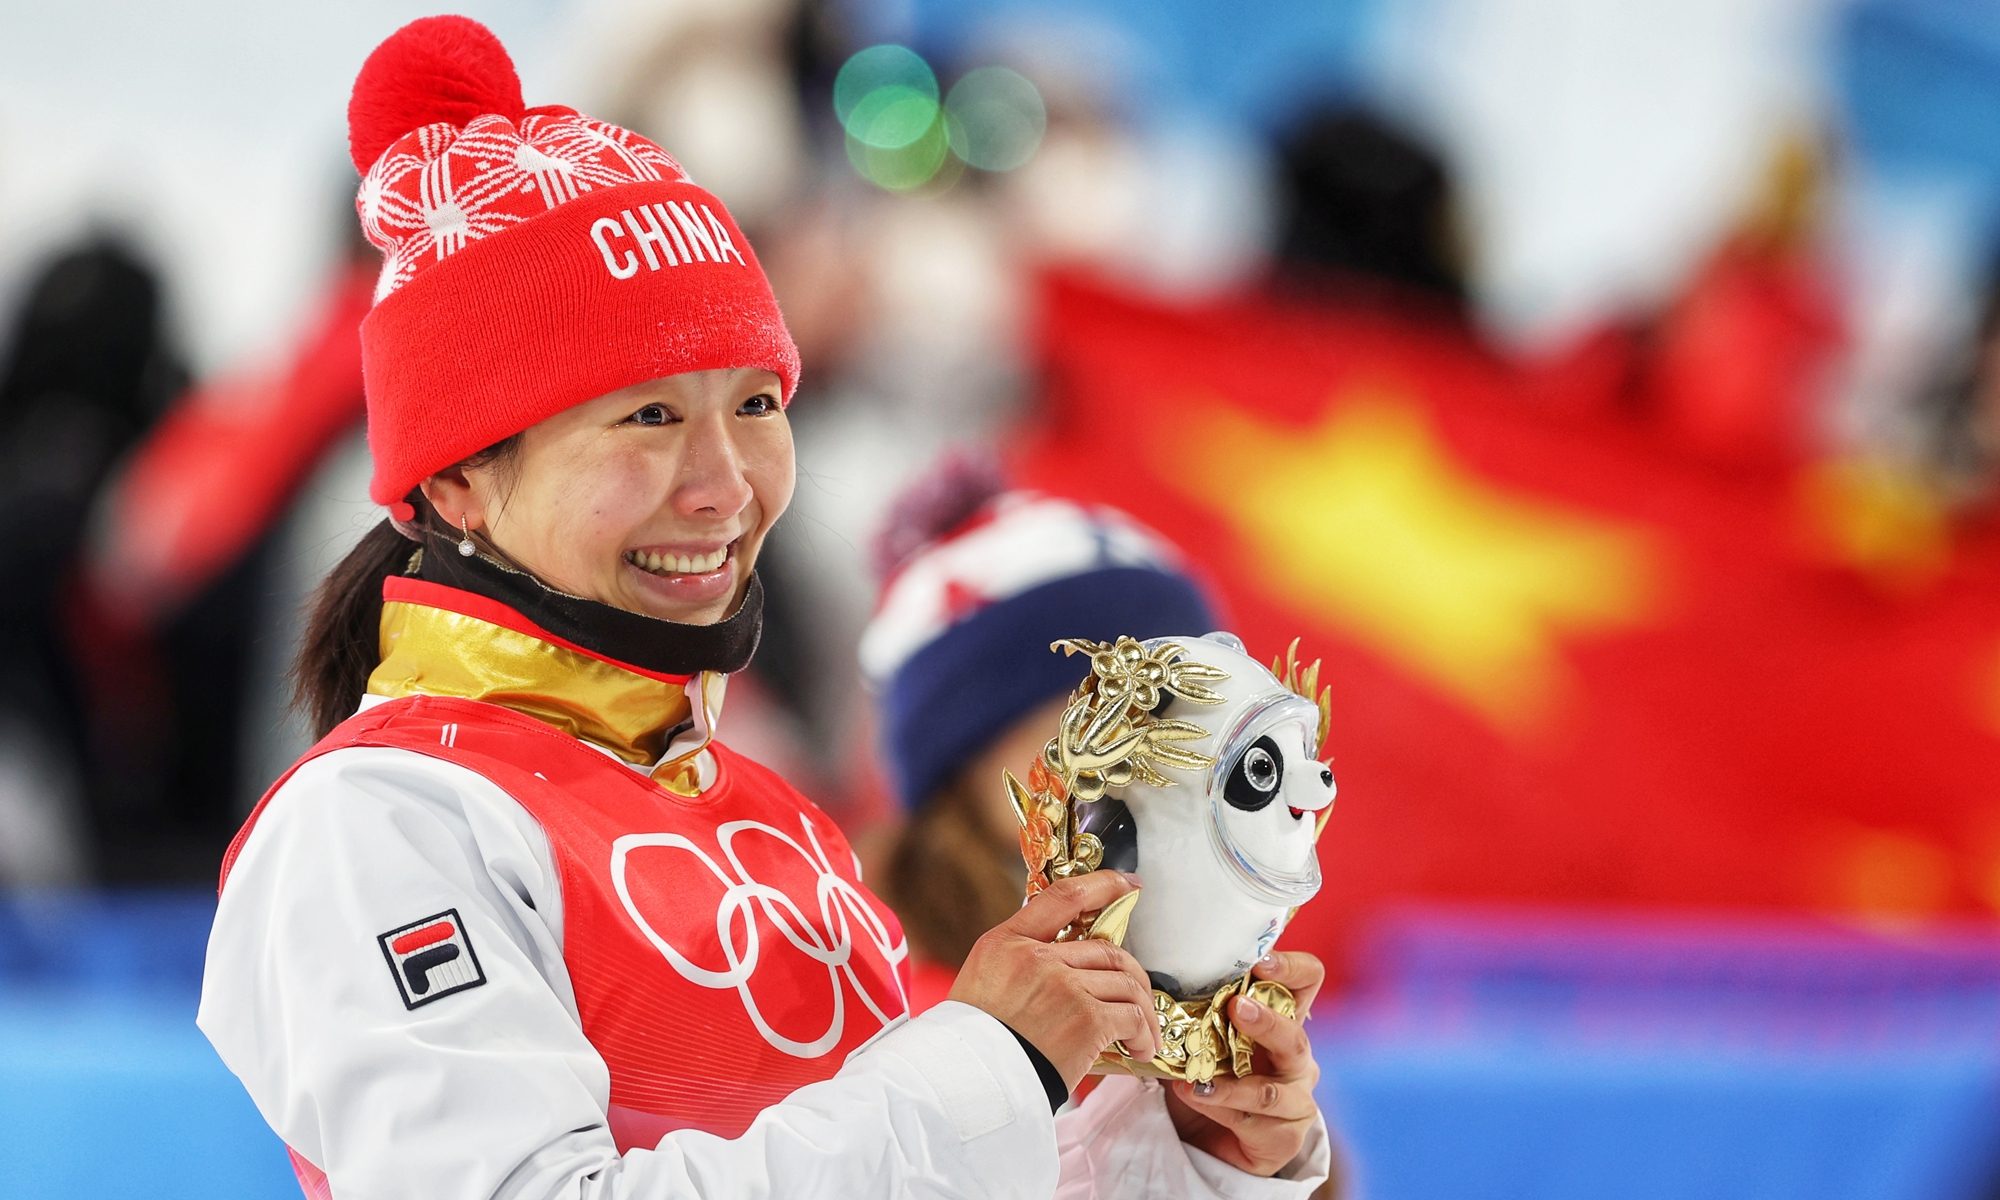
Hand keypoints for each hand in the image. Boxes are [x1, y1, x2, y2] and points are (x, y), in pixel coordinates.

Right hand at [949, 871, 1161, 1089]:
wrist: (967, 1085)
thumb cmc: (972, 1045)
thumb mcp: (981, 983)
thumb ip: (1019, 963)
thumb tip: (1062, 961)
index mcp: (1005, 942)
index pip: (1062, 897)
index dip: (1102, 885)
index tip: (1128, 885)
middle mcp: (1036, 957)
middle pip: (1107, 949)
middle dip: (1133, 975)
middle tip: (1140, 997)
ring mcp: (1063, 986)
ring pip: (1125, 983)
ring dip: (1143, 1012)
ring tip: (1142, 1036)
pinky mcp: (1085, 1019)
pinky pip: (1131, 1017)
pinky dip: (1143, 1035)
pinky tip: (1138, 1050)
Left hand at [1164, 950, 1325, 1175]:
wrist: (1208, 1140)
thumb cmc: (1211, 1076)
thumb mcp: (1206, 1038)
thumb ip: (1198, 1011)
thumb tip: (1157, 983)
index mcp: (1284, 1022)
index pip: (1307, 982)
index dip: (1291, 968)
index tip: (1260, 963)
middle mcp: (1297, 1061)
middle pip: (1297, 1037)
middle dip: (1267, 1023)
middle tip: (1237, 1008)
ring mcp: (1296, 1101)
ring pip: (1271, 1091)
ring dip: (1233, 1083)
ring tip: (1199, 1076)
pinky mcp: (1284, 1139)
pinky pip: (1250, 1121)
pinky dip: (1218, 1107)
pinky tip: (1194, 1096)